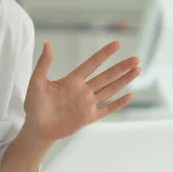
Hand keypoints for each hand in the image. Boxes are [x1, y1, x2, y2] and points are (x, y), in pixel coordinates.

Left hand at [23, 41, 140, 142]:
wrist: (36, 128)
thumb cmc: (34, 105)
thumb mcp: (36, 82)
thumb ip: (44, 64)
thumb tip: (48, 43)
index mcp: (72, 80)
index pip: (92, 64)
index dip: (105, 54)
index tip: (118, 43)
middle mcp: (83, 90)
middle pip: (106, 76)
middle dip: (121, 67)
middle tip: (137, 58)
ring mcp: (87, 104)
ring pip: (110, 89)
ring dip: (124, 80)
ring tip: (137, 70)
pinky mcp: (88, 118)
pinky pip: (107, 109)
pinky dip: (118, 103)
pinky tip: (130, 95)